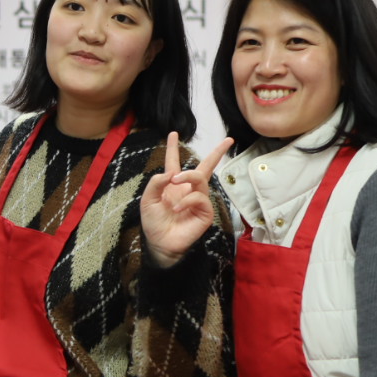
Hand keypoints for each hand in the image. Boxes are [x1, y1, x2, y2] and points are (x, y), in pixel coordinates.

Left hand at [140, 134, 231, 267]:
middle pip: (205, 167)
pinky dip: (188, 200)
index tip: (173, 133)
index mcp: (172, 185)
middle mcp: (188, 190)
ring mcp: (198, 200)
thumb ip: (156, 183)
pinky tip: (178, 208)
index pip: (173, 162)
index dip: (172, 148)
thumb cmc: (154, 223)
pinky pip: (200, 198)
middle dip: (217, 153)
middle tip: (228, 140)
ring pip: (201, 179)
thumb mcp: (148, 200)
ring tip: (175, 181)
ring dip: (188, 176)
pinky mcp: (205, 212)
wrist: (160, 243)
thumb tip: (172, 172)